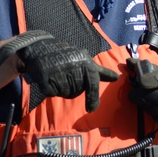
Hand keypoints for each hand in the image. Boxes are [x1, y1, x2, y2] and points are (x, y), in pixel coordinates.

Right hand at [0, 30, 118, 111]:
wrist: (40, 48)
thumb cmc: (66, 57)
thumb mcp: (84, 60)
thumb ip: (100, 71)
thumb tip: (117, 77)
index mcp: (85, 63)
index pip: (92, 82)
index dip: (93, 97)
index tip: (92, 109)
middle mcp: (74, 66)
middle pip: (77, 91)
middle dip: (72, 88)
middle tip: (66, 77)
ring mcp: (59, 72)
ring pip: (65, 93)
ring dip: (61, 89)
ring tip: (57, 75)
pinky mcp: (45, 77)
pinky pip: (52, 92)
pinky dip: (50, 89)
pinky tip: (49, 78)